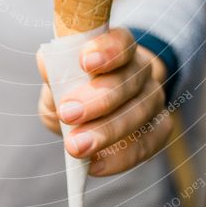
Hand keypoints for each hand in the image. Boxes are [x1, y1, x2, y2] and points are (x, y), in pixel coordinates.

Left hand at [37, 27, 172, 175]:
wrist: (92, 109)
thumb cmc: (73, 86)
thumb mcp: (59, 76)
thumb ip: (54, 72)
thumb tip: (47, 65)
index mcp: (119, 47)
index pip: (122, 41)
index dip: (107, 50)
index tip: (85, 62)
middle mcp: (141, 69)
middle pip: (131, 80)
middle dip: (100, 98)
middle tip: (69, 113)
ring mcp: (153, 99)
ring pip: (140, 112)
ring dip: (107, 131)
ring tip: (76, 146)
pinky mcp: (158, 128)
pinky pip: (149, 143)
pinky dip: (122, 157)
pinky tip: (95, 164)